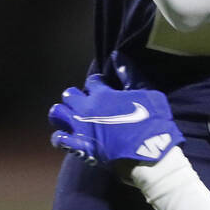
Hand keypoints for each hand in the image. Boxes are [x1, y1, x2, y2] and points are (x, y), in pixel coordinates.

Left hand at [48, 75, 182, 166]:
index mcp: (103, 94)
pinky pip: (59, 138)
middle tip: (86, 103)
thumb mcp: (147, 93)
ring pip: (57, 114)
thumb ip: (129, 76)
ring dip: (63, 114)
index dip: (98, 83)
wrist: (147, 152)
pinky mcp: (78, 146)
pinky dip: (61, 137)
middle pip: (69, 95)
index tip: (103, 87)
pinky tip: (69, 137)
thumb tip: (116, 57)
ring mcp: (80, 127)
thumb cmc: (152, 121)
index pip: (92, 81)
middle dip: (76, 97)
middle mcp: (87, 108)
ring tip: (72, 118)